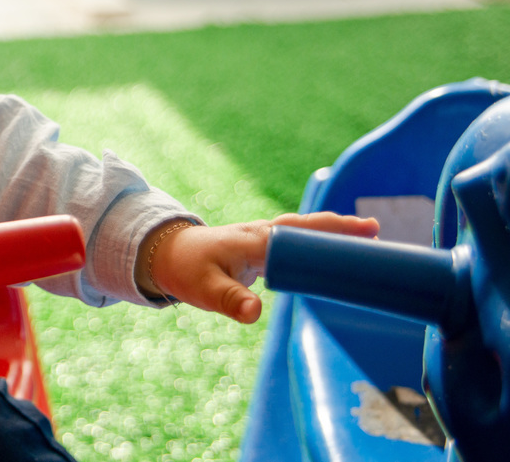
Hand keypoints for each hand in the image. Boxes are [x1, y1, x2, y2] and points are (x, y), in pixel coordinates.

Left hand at [146, 212, 378, 323]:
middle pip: (309, 226)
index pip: (303, 234)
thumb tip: (254, 314)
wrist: (164, 255)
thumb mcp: (205, 289)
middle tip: (376, 231)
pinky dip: (316, 240)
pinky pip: (295, 240)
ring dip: (332, 232)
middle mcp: (264, 233)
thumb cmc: (186, 269)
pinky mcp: (260, 247)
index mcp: (257, 240)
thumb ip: (230, 301)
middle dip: (341, 228)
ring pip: (304, 230)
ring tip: (367, 236)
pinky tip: (332, 249)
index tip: (364, 237)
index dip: (332, 235)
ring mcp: (262, 238)